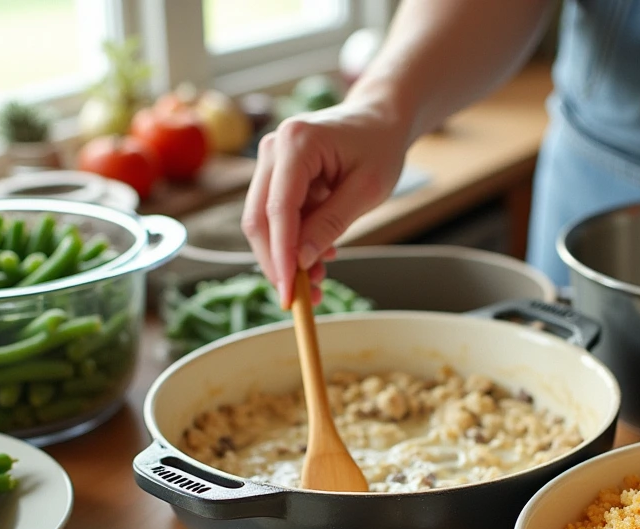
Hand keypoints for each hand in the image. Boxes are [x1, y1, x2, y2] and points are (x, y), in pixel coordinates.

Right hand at [242, 100, 408, 305]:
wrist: (381, 118)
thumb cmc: (380, 146)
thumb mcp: (366, 189)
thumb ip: (332, 223)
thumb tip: (302, 261)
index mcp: (297, 143)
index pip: (278, 210)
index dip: (281, 256)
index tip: (290, 292)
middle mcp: (274, 148)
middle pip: (259, 218)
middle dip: (278, 263)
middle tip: (300, 299)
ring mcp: (272, 160)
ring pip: (264, 222)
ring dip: (287, 257)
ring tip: (319, 282)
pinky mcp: (277, 174)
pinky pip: (277, 216)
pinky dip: (294, 242)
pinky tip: (320, 258)